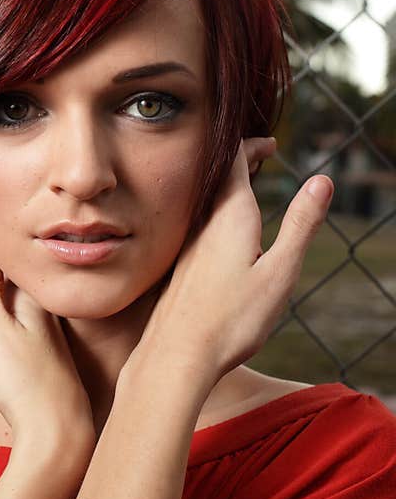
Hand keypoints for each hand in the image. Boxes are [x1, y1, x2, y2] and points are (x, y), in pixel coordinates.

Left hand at [130, 136, 333, 391]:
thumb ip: (301, 226)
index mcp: (230, 217)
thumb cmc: (232, 319)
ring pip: (204, 203)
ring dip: (225, 188)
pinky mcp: (178, 267)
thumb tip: (322, 180)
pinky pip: (195, 226)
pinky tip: (220, 233)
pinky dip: (213, 213)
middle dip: (241, 161)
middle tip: (263, 154)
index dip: (253, 145)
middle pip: (217, 179)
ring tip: (246, 185)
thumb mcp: (279, 272)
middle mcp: (201, 225)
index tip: (271, 143)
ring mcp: (186, 246)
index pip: (235, 161)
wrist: (176, 355)